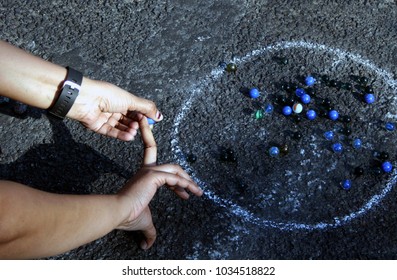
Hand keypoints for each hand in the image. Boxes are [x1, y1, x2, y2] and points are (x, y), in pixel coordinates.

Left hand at [67, 78, 162, 140]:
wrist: (86, 99)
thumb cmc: (107, 94)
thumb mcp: (131, 100)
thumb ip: (146, 108)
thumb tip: (160, 116)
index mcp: (122, 99)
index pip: (136, 110)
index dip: (144, 116)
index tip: (151, 121)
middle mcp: (114, 108)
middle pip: (129, 120)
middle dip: (137, 124)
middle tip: (143, 127)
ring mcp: (106, 118)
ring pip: (121, 127)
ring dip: (130, 130)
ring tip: (135, 131)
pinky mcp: (99, 126)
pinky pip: (112, 132)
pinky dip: (122, 135)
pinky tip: (129, 136)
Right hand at [116, 116, 202, 248]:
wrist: (116, 213)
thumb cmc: (127, 215)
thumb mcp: (144, 222)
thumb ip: (149, 231)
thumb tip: (147, 245)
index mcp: (143, 176)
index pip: (151, 153)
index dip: (158, 150)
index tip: (166, 158)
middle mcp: (147, 170)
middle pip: (171, 165)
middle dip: (184, 175)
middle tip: (194, 190)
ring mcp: (150, 172)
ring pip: (175, 170)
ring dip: (188, 181)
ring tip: (197, 192)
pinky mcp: (153, 176)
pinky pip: (174, 178)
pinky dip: (185, 184)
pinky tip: (193, 194)